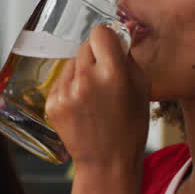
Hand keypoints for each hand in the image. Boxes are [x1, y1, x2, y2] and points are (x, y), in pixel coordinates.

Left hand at [46, 24, 152, 168]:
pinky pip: (60, 81)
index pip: (100, 32)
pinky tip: (82, 106)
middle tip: (104, 78)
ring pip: (71, 63)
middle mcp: (86, 79)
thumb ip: (127, 56)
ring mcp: (66, 92)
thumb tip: (116, 33)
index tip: (108, 47)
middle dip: (94, 57)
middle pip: (84, 46)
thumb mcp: (142, 87)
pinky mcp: (52, 103)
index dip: (106, 38)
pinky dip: (69, 88)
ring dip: (80, 72)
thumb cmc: (129, 125)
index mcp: (113, 72)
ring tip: (93, 97)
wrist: (107, 161)